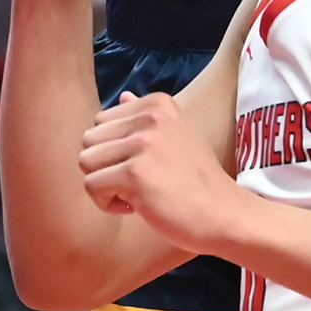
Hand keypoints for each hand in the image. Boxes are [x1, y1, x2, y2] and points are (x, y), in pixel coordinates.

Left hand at [78, 91, 243, 255]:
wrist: (224, 215)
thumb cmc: (198, 182)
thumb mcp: (178, 136)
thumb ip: (147, 118)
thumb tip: (123, 95)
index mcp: (158, 105)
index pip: (101, 121)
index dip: (113, 150)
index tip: (142, 167)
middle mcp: (150, 117)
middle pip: (89, 140)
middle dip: (104, 167)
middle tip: (136, 184)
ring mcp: (143, 143)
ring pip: (86, 162)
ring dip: (104, 185)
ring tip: (134, 194)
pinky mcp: (135, 174)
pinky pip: (92, 185)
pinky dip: (107, 203)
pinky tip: (135, 207)